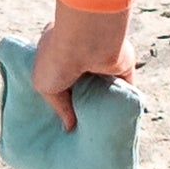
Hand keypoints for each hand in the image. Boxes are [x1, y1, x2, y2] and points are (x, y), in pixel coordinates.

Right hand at [31, 1, 133, 131]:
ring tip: (101, 124)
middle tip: (83, 124)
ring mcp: (102, 60)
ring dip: (103, 101)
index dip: (61, 92)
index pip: (60, 74)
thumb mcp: (44, 87)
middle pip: (83, 82)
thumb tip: (70, 126)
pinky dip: (123, 100)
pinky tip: (120, 117)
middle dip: (83, 100)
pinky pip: (125, 87)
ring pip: (104, 86)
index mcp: (58, 51)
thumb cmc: (57, 60)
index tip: (63, 111)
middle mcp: (82, 53)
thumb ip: (58, 107)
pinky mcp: (123, 67)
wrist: (86, 42)